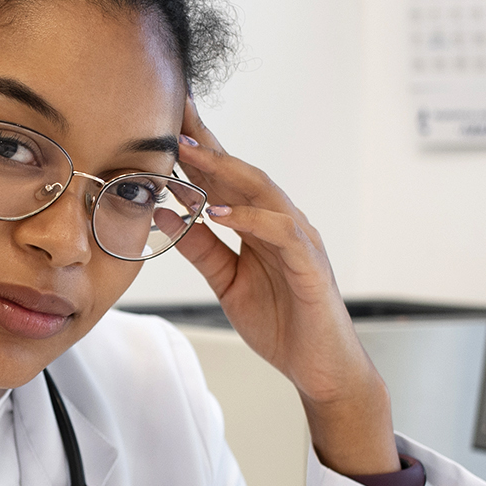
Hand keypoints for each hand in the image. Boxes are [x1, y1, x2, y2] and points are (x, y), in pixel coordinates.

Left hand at [173, 99, 399, 476]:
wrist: (320, 368)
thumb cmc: (282, 323)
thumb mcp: (227, 282)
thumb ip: (201, 248)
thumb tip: (164, 215)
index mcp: (259, 226)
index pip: (226, 179)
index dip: (198, 151)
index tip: (166, 123)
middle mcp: (281, 223)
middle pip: (242, 173)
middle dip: (208, 145)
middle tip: (175, 118)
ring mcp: (299, 240)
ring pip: (263, 192)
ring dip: (226, 172)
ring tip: (191, 157)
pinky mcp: (310, 264)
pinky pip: (280, 231)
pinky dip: (250, 218)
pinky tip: (220, 212)